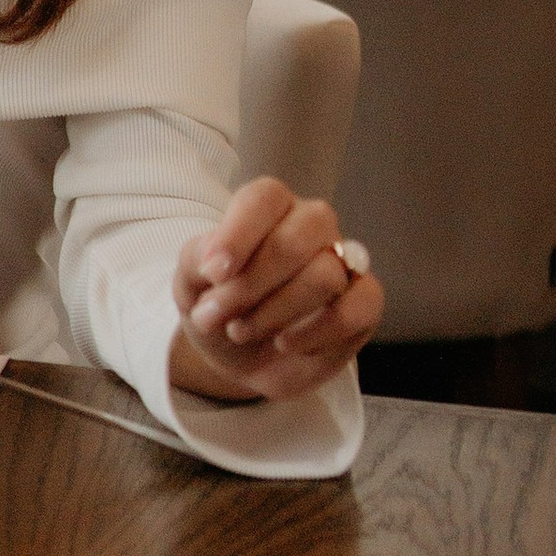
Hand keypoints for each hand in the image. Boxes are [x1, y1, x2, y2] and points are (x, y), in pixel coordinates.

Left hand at [170, 177, 381, 406]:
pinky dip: (315, 333)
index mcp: (270, 207)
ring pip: (324, 276)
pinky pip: (354, 310)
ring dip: (274, 312)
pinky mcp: (364, 303)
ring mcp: (344, 262)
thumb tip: (218, 261)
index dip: (238, 234)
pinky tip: (285, 344)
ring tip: (240, 331)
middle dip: (250, 285)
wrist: (239, 357)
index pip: (264, 199)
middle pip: (295, 240)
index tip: (213, 274)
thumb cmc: (217, 306)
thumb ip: (198, 261)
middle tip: (215, 315)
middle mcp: (312, 225)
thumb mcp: (190, 282)